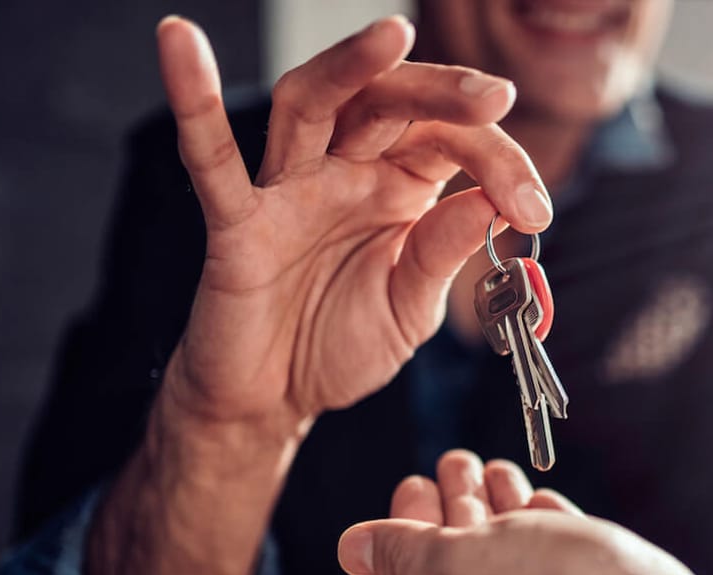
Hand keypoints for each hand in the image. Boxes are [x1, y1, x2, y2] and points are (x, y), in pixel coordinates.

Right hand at [86, 18, 551, 574]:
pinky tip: (178, 41)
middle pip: (391, 103)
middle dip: (445, 94)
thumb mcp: (410, 309)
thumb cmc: (340, 347)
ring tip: (393, 35)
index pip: (454, 145)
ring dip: (352, 67)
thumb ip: (442, 256)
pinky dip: (193, 102)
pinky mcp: (238, 222)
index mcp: (400, 192)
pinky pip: (212, 159)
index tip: (535, 211)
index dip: (500, 164)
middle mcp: (347, 174)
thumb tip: (490, 203)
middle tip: (495, 95)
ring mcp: (290, 191)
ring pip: (313, 102)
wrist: (276, 399)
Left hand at [339, 453, 712, 574]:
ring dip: (500, 505)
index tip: (413, 480)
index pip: (414, 568)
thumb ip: (407, 556)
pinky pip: (557, 553)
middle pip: (463, 554)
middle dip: (456, 501)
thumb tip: (349, 549)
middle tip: (455, 457)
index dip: (407, 521)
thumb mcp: (462, 568)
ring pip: (513, 549)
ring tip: (495, 468)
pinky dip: (543, 522)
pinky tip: (542, 500)